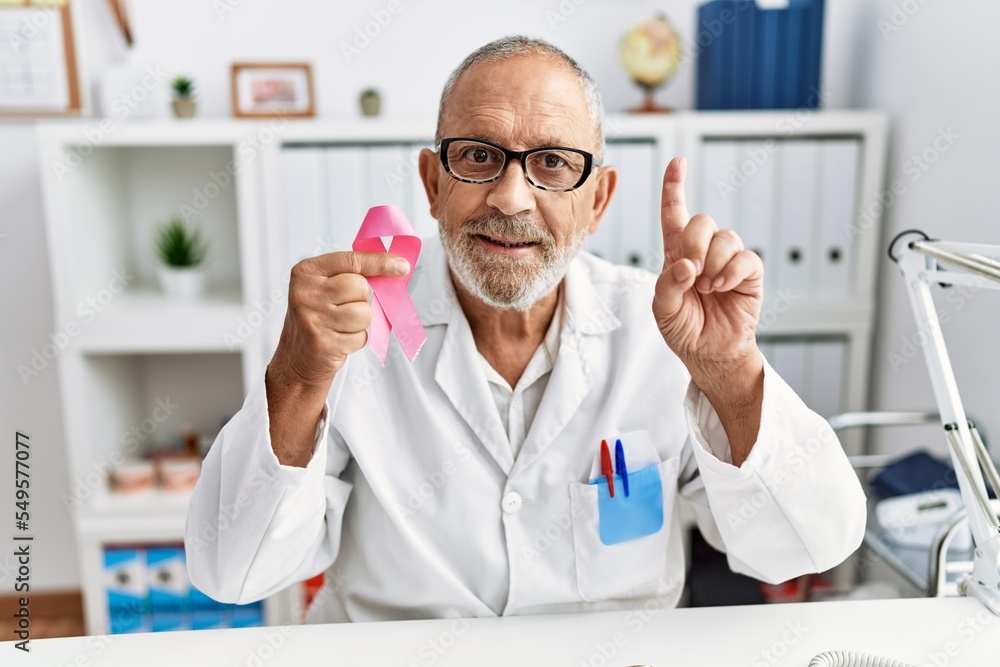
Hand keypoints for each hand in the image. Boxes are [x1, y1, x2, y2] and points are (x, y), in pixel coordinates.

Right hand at [270, 251, 409, 387]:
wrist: (298, 356)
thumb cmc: (318, 317)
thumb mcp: (325, 287)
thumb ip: (353, 274)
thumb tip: (396, 267)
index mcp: (307, 272)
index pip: (352, 260)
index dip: (379, 263)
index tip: (401, 266)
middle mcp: (305, 293)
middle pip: (360, 287)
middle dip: (362, 299)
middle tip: (346, 307)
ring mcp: (312, 318)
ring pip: (364, 313)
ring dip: (361, 321)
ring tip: (342, 325)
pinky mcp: (322, 343)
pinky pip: (361, 336)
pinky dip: (356, 339)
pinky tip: (340, 338)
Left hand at [651, 156, 763, 377]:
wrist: (709, 353)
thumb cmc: (683, 329)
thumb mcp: (663, 308)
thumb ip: (668, 284)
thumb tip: (687, 265)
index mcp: (676, 254)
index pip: (674, 214)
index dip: (674, 187)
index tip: (678, 162)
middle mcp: (703, 251)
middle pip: (702, 221)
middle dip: (693, 245)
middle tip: (691, 275)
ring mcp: (727, 260)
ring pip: (725, 237)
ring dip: (712, 263)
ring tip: (707, 289)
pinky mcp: (749, 273)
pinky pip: (745, 257)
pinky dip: (731, 272)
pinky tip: (723, 287)